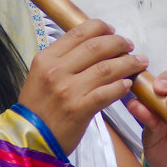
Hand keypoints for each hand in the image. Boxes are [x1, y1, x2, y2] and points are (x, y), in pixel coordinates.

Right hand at [17, 19, 148, 154]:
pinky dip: (120, 87)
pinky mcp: (79, 110)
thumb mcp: (41, 76)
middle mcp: (56, 71)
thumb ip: (62, 60)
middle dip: (118, 43)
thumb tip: (92, 46)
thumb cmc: (37, 108)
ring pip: (106, 68)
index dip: (100, 28)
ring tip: (138, 62)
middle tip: (129, 46)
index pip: (78, 33)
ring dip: (127, 63)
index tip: (112, 30)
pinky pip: (106, 93)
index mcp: (46, 58)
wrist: (29, 139)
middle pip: (96, 47)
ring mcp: (68, 90)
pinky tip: (127, 85)